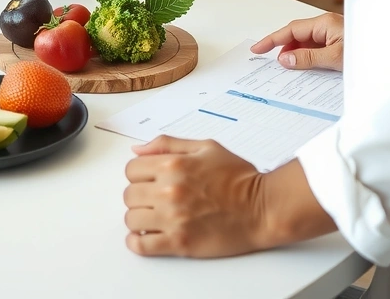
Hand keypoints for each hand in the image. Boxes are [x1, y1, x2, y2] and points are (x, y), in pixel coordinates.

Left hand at [124, 137, 268, 256]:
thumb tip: (138, 149)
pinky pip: (141, 245)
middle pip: (129, 194)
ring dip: (139, 218)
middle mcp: (170, 189)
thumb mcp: (205, 147)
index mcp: (174, 164)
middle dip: (139, 195)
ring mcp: (173, 218)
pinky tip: (146, 236)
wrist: (261, 208)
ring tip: (154, 217)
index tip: (148, 180)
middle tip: (153, 198)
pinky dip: (137, 242)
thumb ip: (169, 144)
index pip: (132, 168)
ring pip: (131, 219)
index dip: (139, 174)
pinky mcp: (179, 242)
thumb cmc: (238, 177)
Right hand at [250, 12, 344, 70]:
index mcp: (324, 23)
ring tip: (290, 71)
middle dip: (284, 49)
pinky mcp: (339, 44)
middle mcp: (327, 25)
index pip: (291, 30)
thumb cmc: (366, 51)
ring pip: (307, 44)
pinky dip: (309, 58)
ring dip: (298, 55)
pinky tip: (307, 70)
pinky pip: (317, 49)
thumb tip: (285, 59)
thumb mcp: (335, 58)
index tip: (258, 48)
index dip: (272, 39)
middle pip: (298, 35)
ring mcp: (334, 34)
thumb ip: (309, 58)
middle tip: (274, 65)